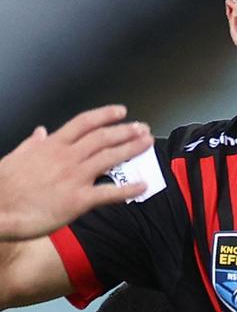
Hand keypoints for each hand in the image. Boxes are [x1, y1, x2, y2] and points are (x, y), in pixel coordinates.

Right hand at [0, 106, 152, 239]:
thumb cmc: (4, 187)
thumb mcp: (15, 157)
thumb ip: (32, 145)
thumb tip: (40, 132)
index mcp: (52, 146)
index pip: (84, 123)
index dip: (105, 115)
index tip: (121, 112)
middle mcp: (66, 157)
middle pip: (103, 138)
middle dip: (125, 131)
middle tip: (142, 128)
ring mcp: (74, 177)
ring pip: (109, 158)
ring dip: (131, 149)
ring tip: (146, 144)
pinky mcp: (78, 200)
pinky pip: (109, 193)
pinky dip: (128, 189)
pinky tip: (143, 185)